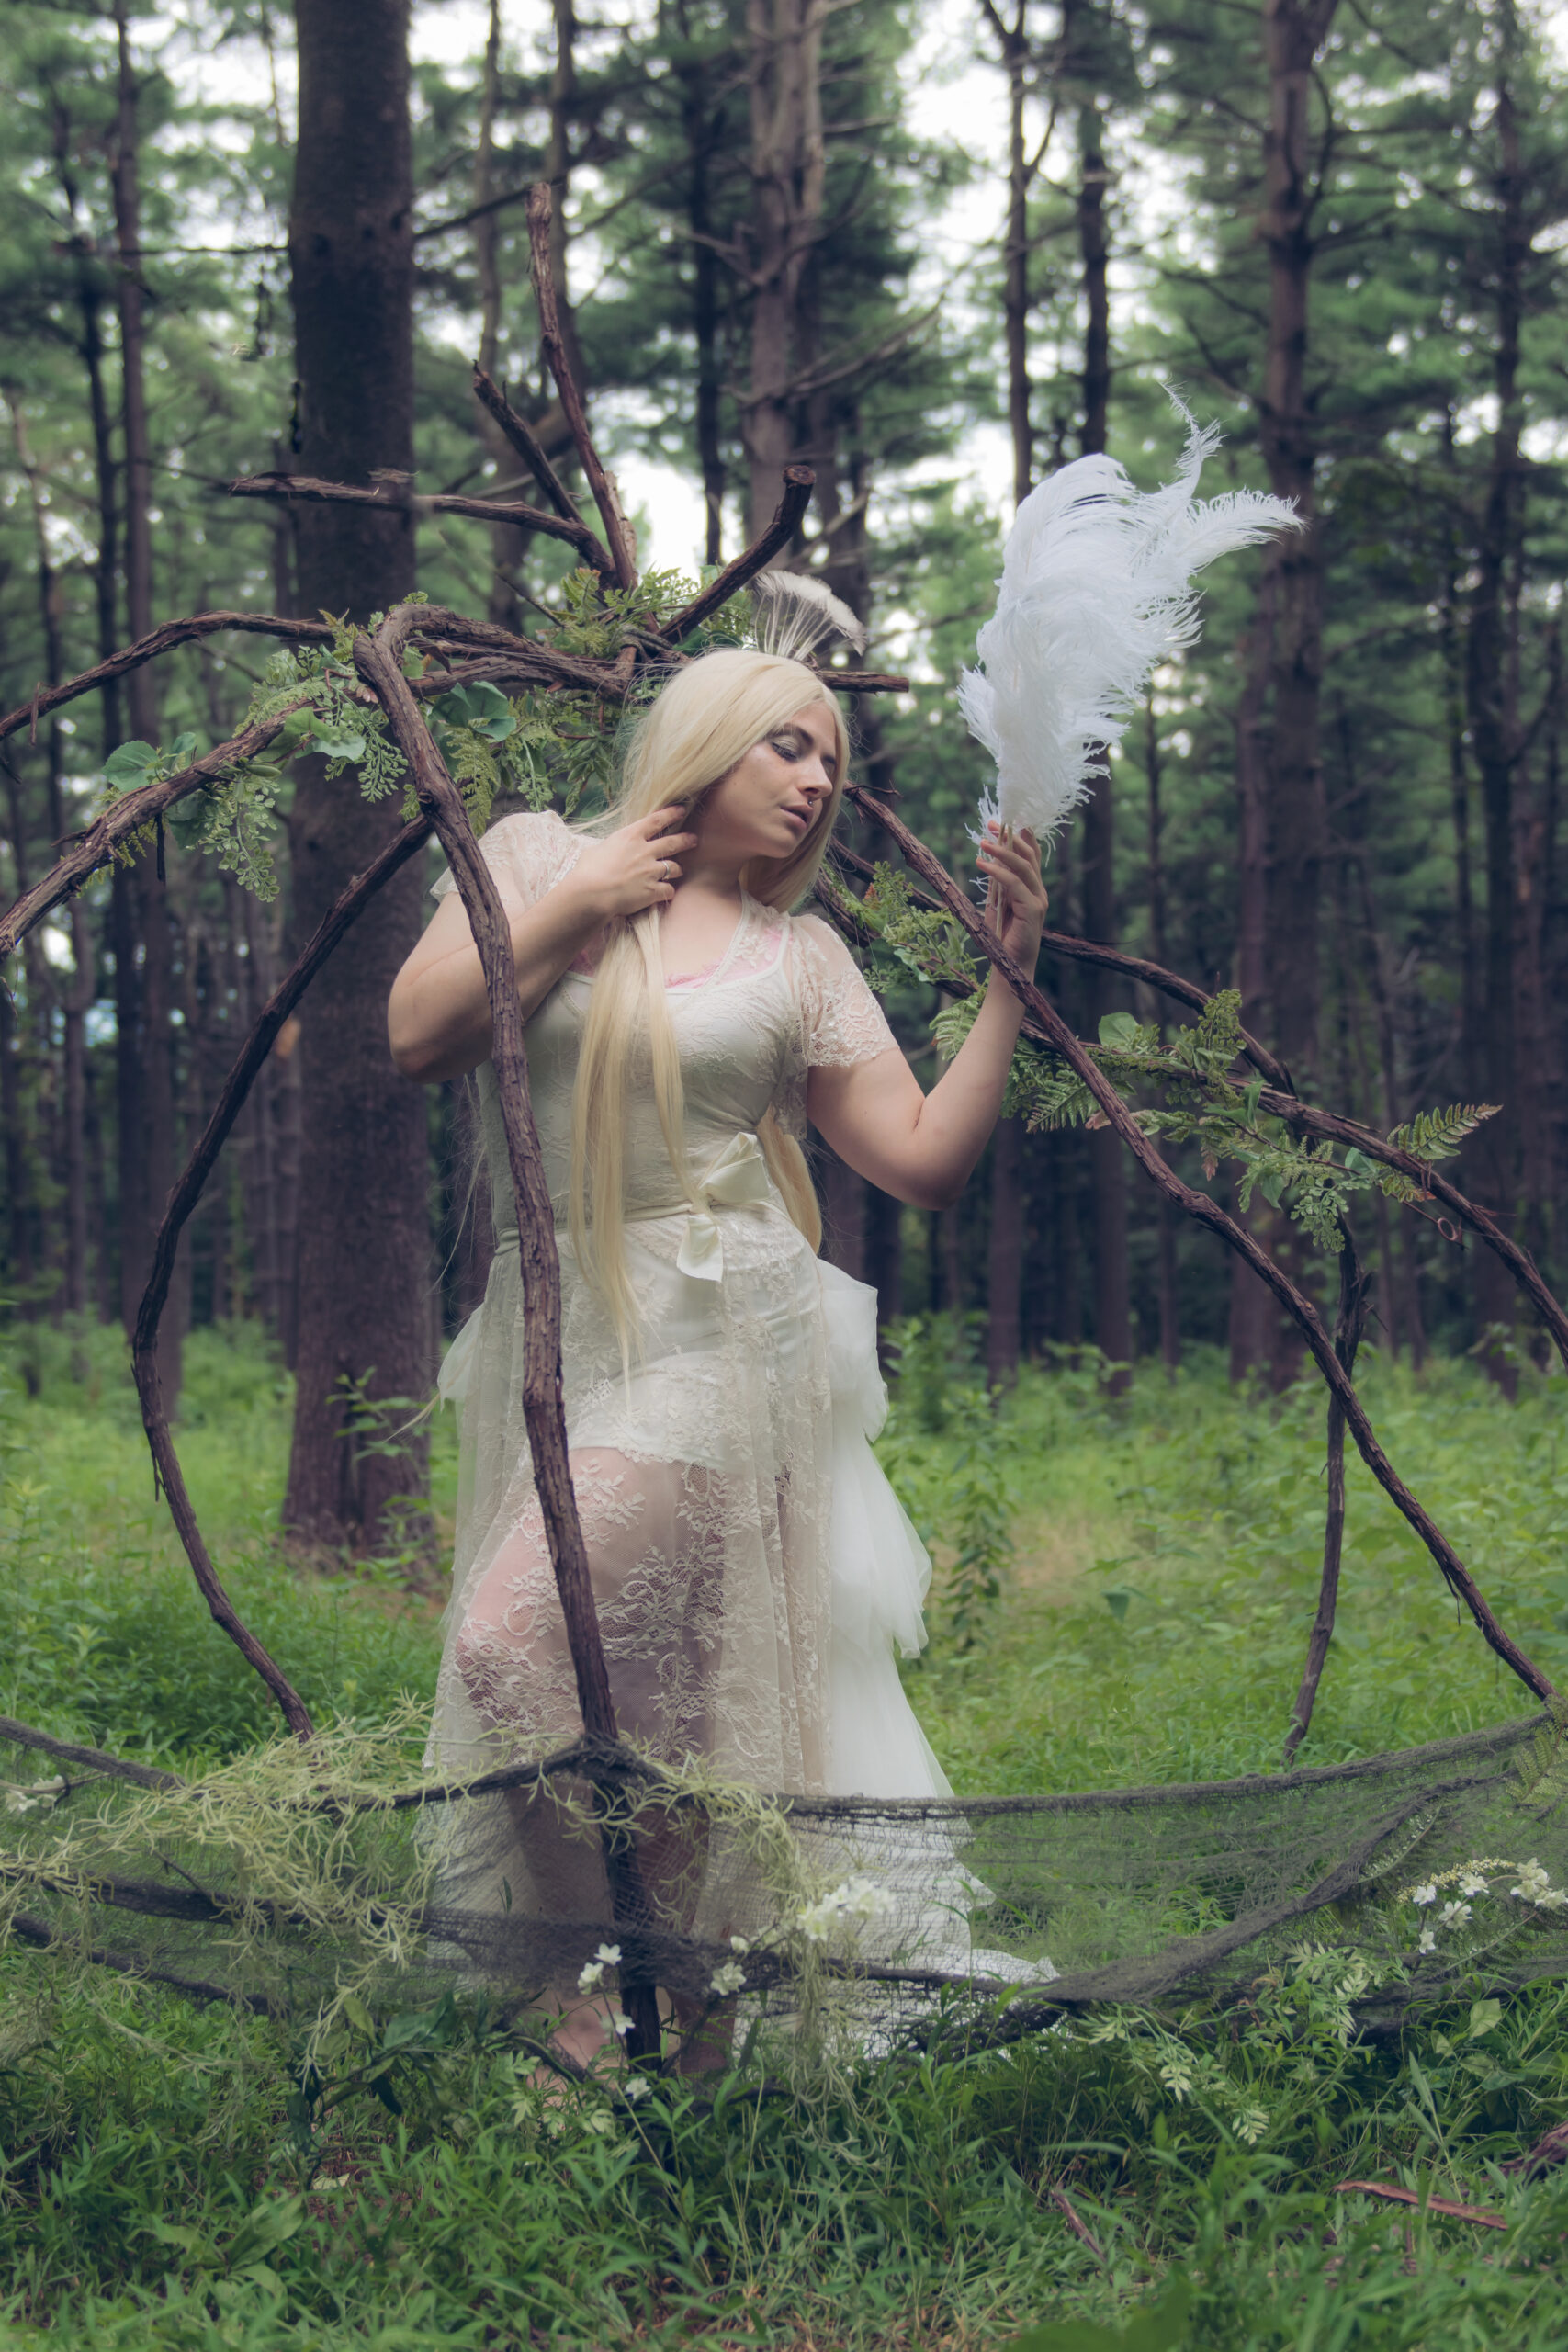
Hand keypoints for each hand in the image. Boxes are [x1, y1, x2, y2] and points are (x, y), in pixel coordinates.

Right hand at [574, 807, 699, 920]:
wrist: (591, 893)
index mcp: (629, 837)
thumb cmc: (587, 871)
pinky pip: (669, 890)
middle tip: (693, 839)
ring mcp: (650, 871)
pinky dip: (668, 891)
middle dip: (686, 840)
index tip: (681, 810)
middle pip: (672, 842)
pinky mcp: (652, 890)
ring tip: (679, 870)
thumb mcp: (594, 851)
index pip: (656, 820)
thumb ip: (607, 848)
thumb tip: (605, 851)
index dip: (671, 814)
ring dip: (677, 869)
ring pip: (674, 867)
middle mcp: (644, 851)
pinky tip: (666, 893)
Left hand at [977, 819, 1047, 973]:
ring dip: (1002, 852)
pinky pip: (1015, 885)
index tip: (1002, 822)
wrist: (1009, 968)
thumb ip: (998, 885)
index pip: (1031, 857)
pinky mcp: (1032, 910)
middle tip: (991, 824)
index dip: (1019, 837)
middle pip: (1029, 857)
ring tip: (982, 842)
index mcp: (1033, 890)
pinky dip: (998, 873)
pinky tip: (982, 865)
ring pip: (1024, 867)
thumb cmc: (1003, 939)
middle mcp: (1039, 892)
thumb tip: (989, 860)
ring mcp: (1038, 901)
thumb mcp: (998, 905)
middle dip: (1010, 838)